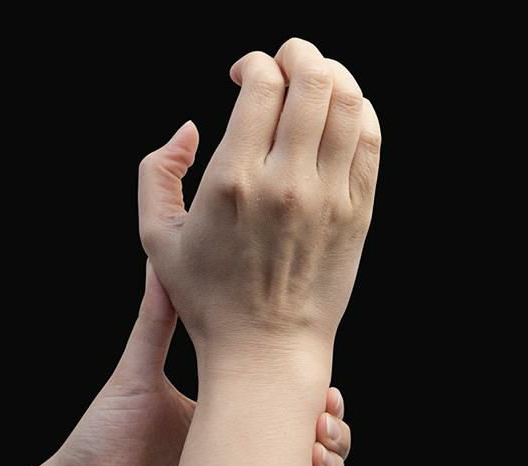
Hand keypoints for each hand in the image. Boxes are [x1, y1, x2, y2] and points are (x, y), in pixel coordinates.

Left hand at [49, 222, 350, 465]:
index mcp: (225, 416)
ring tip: (319, 439)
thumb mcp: (136, 374)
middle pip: (308, 436)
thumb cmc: (102, 439)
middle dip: (332, 422)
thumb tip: (158, 263)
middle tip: (326, 408)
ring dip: (331, 457)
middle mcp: (240, 452)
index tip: (322, 376)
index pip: (282, 399)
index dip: (310, 389)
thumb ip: (156, 322)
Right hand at [139, 38, 379, 363]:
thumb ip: (156, 173)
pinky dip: (360, 112)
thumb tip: (189, 128)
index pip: (262, 83)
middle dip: (299, 53)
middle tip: (285, 61)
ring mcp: (328, 197)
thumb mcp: (157, 239)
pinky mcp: (356, 213)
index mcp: (233, 181)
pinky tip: (341, 115)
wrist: (265, 348)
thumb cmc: (209, 299)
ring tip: (314, 81)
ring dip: (333, 75)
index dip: (254, 63)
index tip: (244, 75)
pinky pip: (370, 141)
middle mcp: (286, 182)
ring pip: (350, 102)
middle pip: (314, 79)